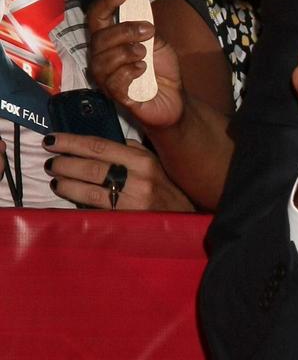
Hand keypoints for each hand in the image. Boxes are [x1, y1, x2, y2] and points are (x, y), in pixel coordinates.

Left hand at [43, 132, 194, 210]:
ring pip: (89, 190)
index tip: (53, 139)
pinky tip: (69, 196)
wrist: (185, 218)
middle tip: (50, 161)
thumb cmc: (168, 187)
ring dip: (66, 183)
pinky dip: (77, 202)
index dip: (73, 142)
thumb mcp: (156, 163)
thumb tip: (102, 144)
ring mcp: (130, 202)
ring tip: (54, 179)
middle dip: (65, 163)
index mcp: (143, 160)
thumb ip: (132, 151)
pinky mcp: (125, 220)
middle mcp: (137, 179)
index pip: (100, 146)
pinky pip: (94, 209)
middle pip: (91, 168)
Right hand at [86, 0, 184, 129]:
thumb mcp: (157, 42)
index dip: (106, 2)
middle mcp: (102, 59)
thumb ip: (144, 27)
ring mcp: (106, 79)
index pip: (97, 19)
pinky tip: (142, 71)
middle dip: (124, 30)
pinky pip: (114, 81)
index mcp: (110, 43)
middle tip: (148, 30)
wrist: (174, 99)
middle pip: (99, 39)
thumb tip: (138, 2)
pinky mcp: (116, 96)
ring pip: (103, 59)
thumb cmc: (161, 71)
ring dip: (127, 51)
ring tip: (144, 54)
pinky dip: (130, 72)